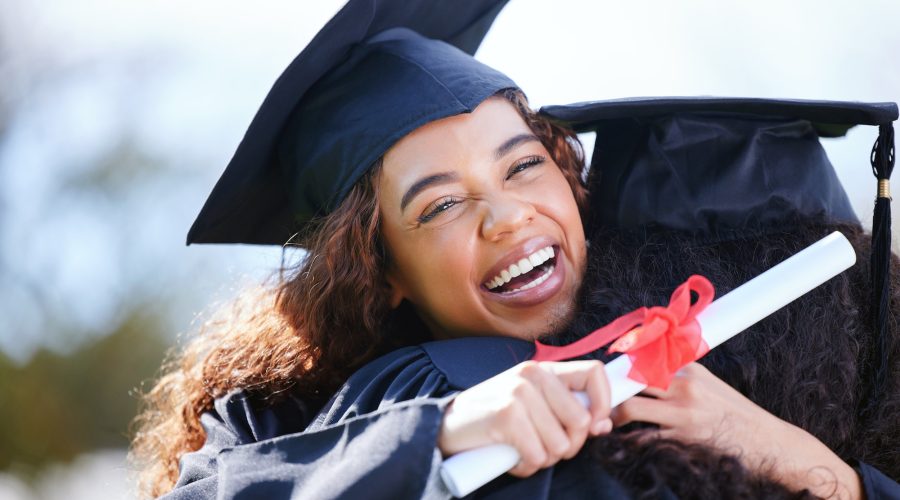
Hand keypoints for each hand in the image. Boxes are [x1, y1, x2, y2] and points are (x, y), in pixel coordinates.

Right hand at [438, 360, 612, 476]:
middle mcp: (533, 374)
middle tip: (544, 448)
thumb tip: (603, 425)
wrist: (444, 426)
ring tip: (521, 450)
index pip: (595, 373)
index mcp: (543, 369)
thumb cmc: (493, 419)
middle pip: (581, 421)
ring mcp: (519, 393)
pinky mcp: (507, 415)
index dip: (604, 404)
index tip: (595, 427)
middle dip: (568, 446)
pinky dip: (524, 466)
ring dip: (543, 459)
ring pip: (560, 445)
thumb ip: (566, 409)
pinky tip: (508, 457)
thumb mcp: (532, 405)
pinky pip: (536, 456)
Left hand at [611, 363, 861, 498]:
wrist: (767, 440)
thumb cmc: (733, 412)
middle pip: (630, 380)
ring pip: (631, 408)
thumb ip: (678, 374)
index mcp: (688, 368)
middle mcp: (683, 385)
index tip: (599, 374)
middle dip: (607, 388)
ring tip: (602, 419)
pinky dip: (629, 440)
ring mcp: (683, 412)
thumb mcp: (708, 383)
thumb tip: (644, 368)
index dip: (617, 368)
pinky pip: (645, 438)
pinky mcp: (684, 437)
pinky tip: (620, 440)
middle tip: (589, 396)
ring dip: (611, 414)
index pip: (640, 359)